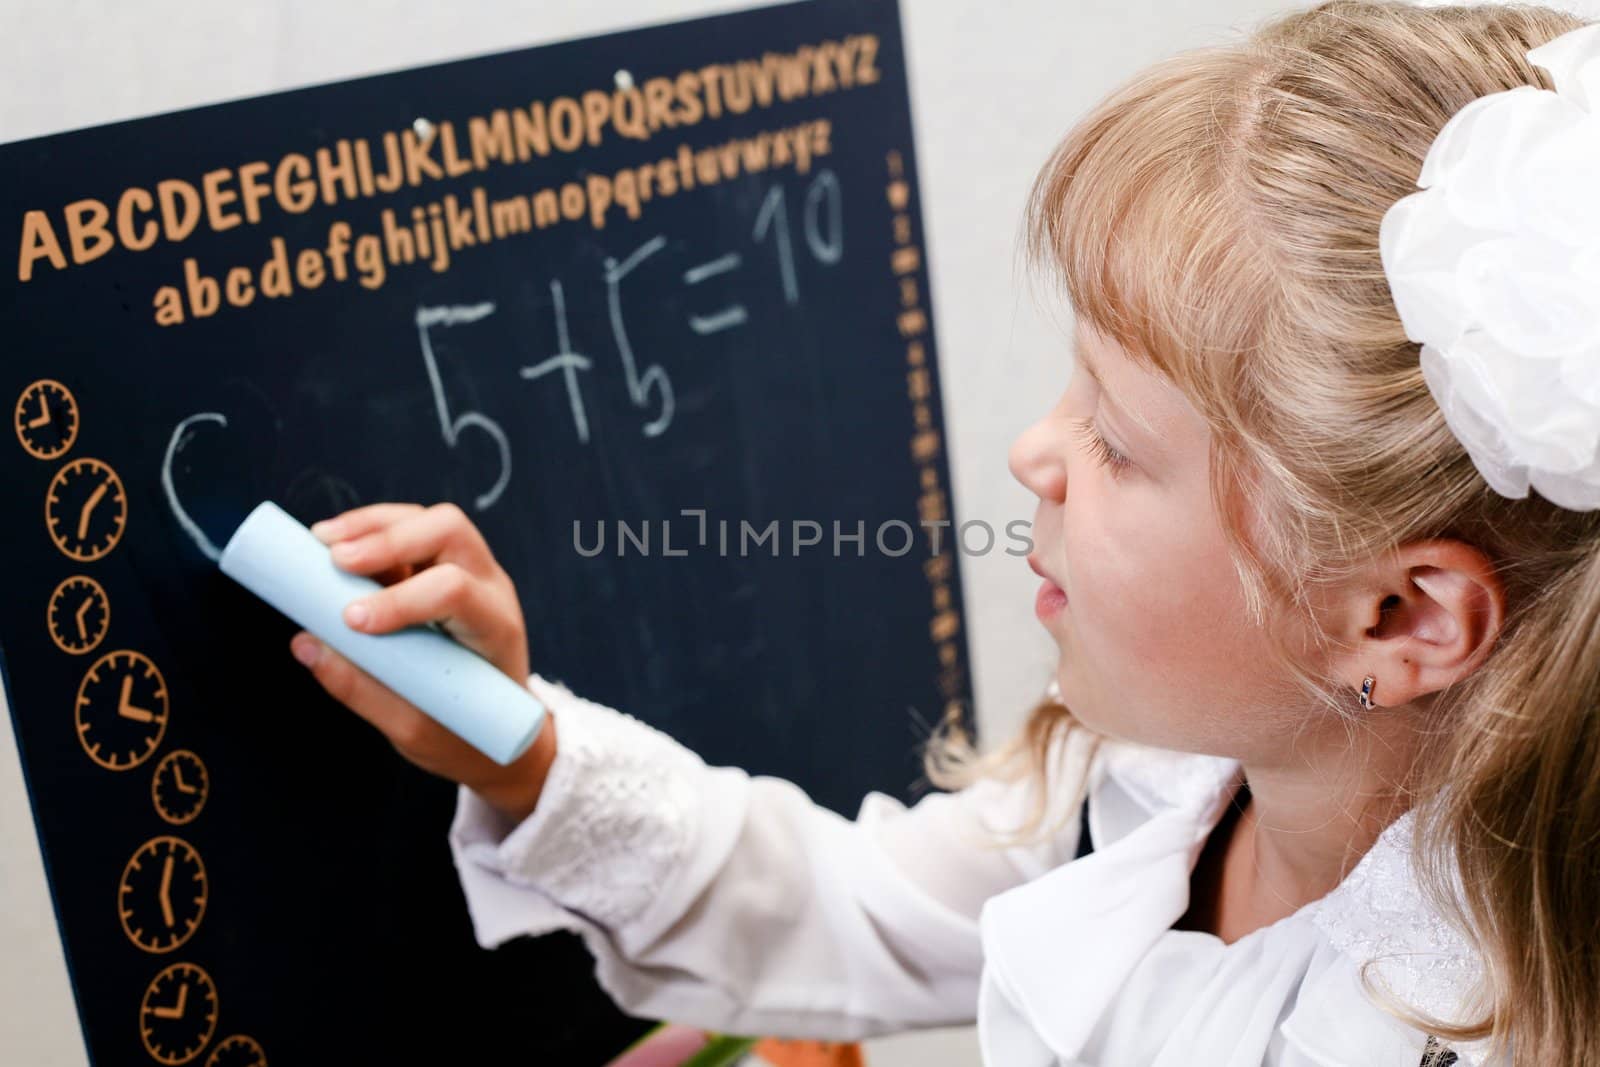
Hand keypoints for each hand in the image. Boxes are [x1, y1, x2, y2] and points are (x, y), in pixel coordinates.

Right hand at [289, 502, 554, 820]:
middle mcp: (490, 587)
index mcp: (496, 628)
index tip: (351, 621)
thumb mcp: (416, 730)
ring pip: (428, 520)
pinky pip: (410, 531)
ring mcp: (469, 571)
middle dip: (389, 538)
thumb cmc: (465, 734)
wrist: (500, 732)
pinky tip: (331, 545)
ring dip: (374, 525)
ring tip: (321, 541)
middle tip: (334, 560)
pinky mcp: (443, 568)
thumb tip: (304, 645)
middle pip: (450, 531)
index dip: (401, 599)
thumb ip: (362, 689)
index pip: (455, 591)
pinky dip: (371, 530)